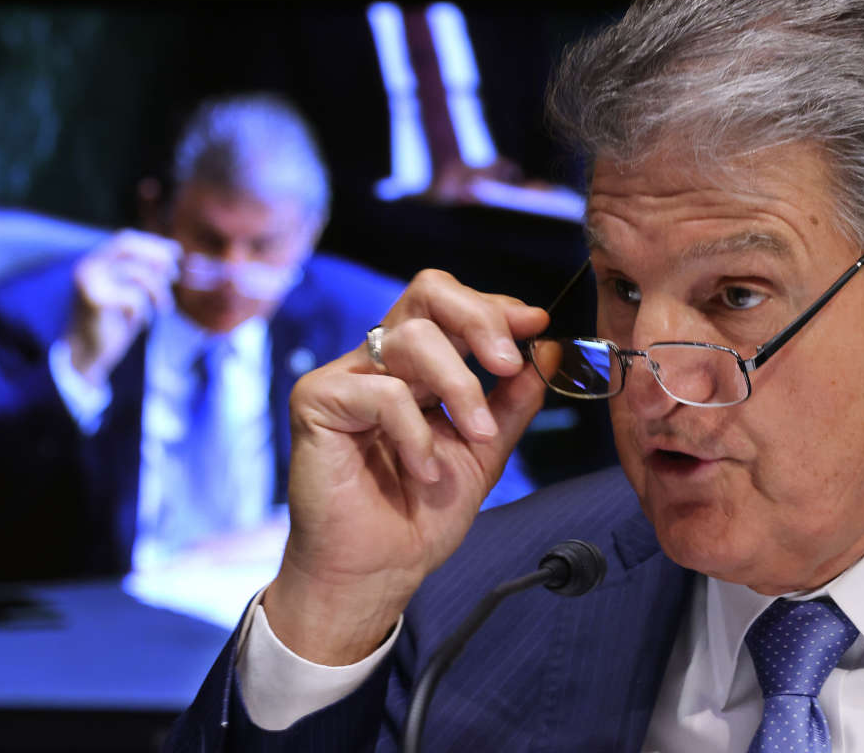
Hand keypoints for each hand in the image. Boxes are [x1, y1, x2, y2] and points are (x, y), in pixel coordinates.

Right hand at [62, 230, 180, 385]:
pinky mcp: (95, 300)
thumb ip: (146, 273)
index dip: (153, 244)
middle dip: (157, 255)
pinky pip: (135, 297)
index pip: (126, 239)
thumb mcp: (131, 293)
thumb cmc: (111, 323)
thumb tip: (171, 255)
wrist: (86, 354)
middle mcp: (88, 266)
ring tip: (164, 307)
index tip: (177, 253)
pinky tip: (137, 321)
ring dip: (159, 290)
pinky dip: (144, 309)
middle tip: (175, 274)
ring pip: (137, 272)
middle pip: (128, 245)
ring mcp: (89, 282)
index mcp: (95, 262)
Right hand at [264, 269, 548, 663]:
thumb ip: (512, 401)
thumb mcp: (485, 451)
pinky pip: (383, 392)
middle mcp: (380, 360)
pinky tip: (422, 470)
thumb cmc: (419, 515)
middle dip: (478, 319)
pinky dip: (414, 433)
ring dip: (459, 387)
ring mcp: (346, 376)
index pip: (452, 304)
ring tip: (474, 437)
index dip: (495, 307)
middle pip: (427, 291)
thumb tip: (546, 348)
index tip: (536, 324)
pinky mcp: (317, 401)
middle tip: (508, 362)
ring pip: (413, 338)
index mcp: (417, 365)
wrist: (378, 571)